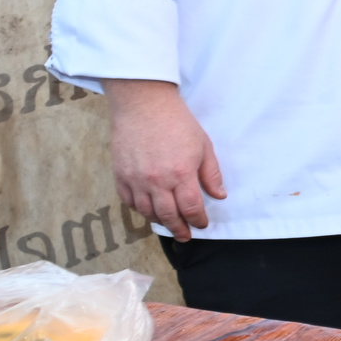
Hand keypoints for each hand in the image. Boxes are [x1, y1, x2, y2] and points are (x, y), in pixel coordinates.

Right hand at [105, 79, 224, 239]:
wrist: (144, 104)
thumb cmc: (177, 122)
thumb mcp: (203, 146)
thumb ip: (211, 174)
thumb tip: (219, 195)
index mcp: (181, 174)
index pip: (191, 208)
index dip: (198, 220)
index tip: (202, 224)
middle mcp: (157, 181)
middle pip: (169, 216)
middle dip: (180, 229)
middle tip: (185, 235)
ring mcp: (136, 179)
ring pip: (147, 212)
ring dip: (160, 222)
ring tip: (169, 224)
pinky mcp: (120, 175)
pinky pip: (129, 202)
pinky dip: (139, 209)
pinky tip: (148, 209)